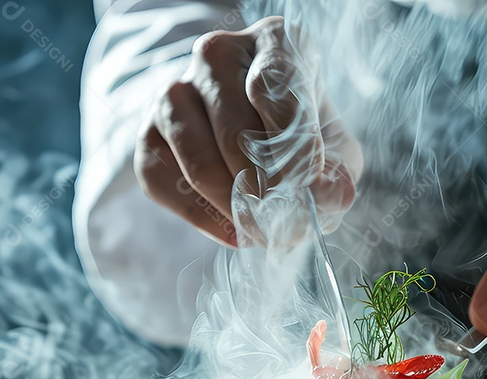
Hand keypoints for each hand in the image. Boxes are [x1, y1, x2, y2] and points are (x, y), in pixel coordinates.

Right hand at [134, 16, 362, 246]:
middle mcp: (218, 54)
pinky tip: (230, 227)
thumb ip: (338, 175)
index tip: (307, 188)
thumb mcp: (334, 150)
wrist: (253, 134)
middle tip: (285, 224)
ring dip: (233, 206)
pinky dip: (200, 216)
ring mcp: (176, 88)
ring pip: (199, 160)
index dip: (292, 146)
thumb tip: (328, 196)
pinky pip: (164, 180)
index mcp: (274, 42)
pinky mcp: (148, 128)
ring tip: (260, 229)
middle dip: (264, 189)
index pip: (274, 86)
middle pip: (235, 131)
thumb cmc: (299, 137)